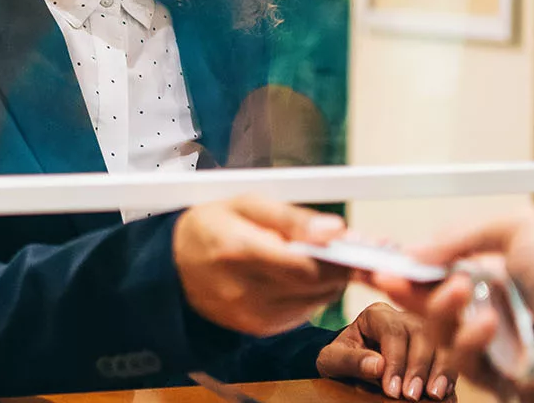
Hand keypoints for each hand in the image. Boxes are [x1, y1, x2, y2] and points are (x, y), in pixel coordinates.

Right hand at [173, 196, 348, 335]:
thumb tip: (335, 230)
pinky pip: (304, 311)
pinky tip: (298, 275)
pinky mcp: (259, 328)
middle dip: (341, 265)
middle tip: (348, 245)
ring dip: (328, 279)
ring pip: (318, 300)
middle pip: (318, 286)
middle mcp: (242, 291)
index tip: (360, 243)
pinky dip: (312, 293)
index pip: (306, 266)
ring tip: (318, 256)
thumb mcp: (245, 204)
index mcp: (237, 252)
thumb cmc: (210, 227)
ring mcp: (250, 315)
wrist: (173, 265)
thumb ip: (292, 217)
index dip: (340, 256)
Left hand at [317, 302, 456, 399]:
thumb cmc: (339, 357)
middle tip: (412, 395)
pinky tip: (446, 391)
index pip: (392, 333)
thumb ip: (350, 360)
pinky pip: (450, 356)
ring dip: (440, 371)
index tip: (392, 389)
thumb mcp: (332, 359)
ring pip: (441, 343)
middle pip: (422, 335)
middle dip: (419, 367)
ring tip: (434, 395)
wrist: (348, 361)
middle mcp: (403, 318)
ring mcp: (423, 331)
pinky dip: (449, 374)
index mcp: (376, 315)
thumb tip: (378, 365)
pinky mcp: (435, 347)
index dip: (395, 361)